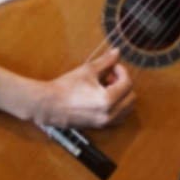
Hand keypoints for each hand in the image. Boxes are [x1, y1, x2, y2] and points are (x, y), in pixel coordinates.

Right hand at [0, 48, 135, 128]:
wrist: (48, 105)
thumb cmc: (65, 88)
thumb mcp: (87, 71)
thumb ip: (105, 62)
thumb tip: (117, 52)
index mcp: (108, 100)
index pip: (127, 83)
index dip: (121, 71)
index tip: (112, 66)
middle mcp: (110, 114)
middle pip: (131, 97)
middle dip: (123, 84)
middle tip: (109, 76)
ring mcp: (105, 123)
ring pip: (126, 109)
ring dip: (122, 96)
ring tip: (105, 87)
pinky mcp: (100, 126)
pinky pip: (118, 117)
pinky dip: (117, 106)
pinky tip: (102, 97)